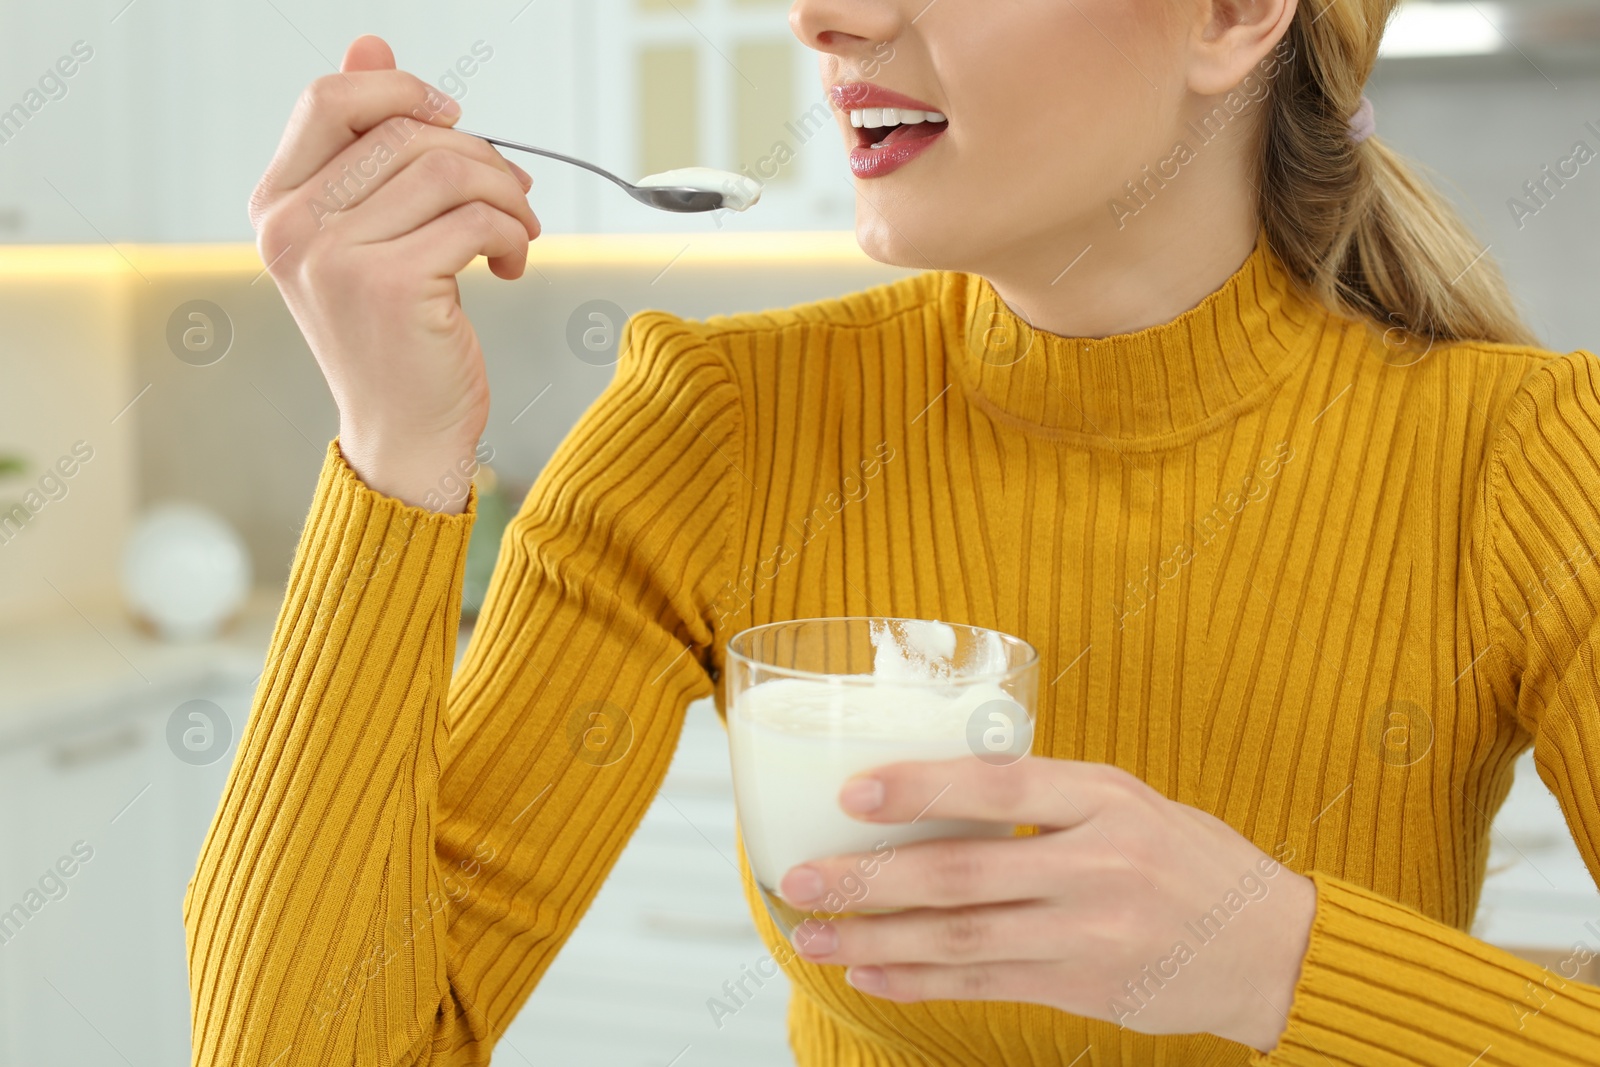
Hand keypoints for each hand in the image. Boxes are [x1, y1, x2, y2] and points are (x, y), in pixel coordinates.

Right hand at [249, 35, 540, 510]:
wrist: (403, 433)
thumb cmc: (393, 336)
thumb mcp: (367, 236)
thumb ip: (363, 146)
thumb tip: (368, 43)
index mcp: (276, 206)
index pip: (330, 99)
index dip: (402, 90)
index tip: (455, 119)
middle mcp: (291, 228)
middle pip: (404, 133)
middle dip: (479, 156)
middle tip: (513, 195)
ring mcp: (335, 258)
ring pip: (447, 171)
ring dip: (505, 196)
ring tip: (518, 232)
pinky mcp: (390, 286)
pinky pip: (475, 221)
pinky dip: (513, 236)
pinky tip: (511, 264)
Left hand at [778, 757, 1315, 1052]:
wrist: (1271, 947)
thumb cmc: (1187, 857)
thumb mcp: (1128, 798)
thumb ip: (1045, 795)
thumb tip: (934, 788)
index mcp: (1106, 797)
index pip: (999, 784)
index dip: (920, 788)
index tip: (851, 793)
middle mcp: (1099, 865)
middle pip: (963, 871)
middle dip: (870, 879)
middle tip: (798, 880)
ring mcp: (1092, 934)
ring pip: (962, 938)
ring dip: (877, 940)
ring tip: (813, 936)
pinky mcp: (1085, 988)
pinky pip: (985, 984)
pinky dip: (920, 981)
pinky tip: (869, 975)